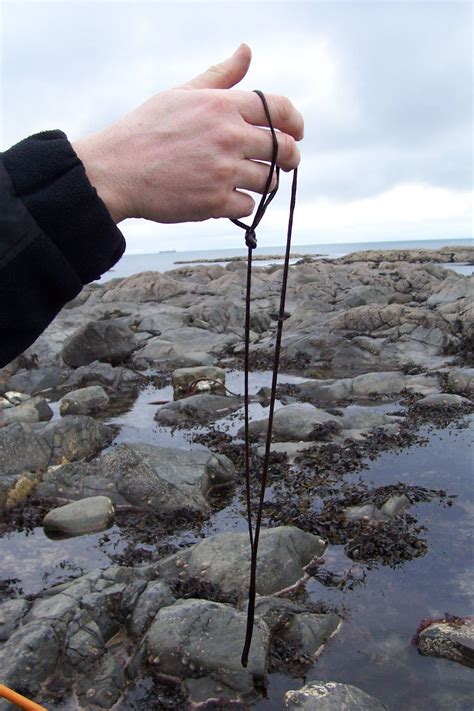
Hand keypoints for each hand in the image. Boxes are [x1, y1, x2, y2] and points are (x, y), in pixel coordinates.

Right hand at [73, 44, 303, 223]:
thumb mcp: (182, 94)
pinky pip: (248, 205)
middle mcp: (228, 137)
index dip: (295, 122)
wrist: (116, 170)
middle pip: (282, 148)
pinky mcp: (215, 201)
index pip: (279, 109)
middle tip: (287, 161)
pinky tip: (228, 197)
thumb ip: (219, 76)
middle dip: (290, 156)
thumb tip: (246, 51)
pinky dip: (243, 203)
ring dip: (266, 181)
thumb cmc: (146, 130)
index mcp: (222, 106)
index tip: (297, 132)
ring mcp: (223, 171)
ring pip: (269, 180)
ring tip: (252, 180)